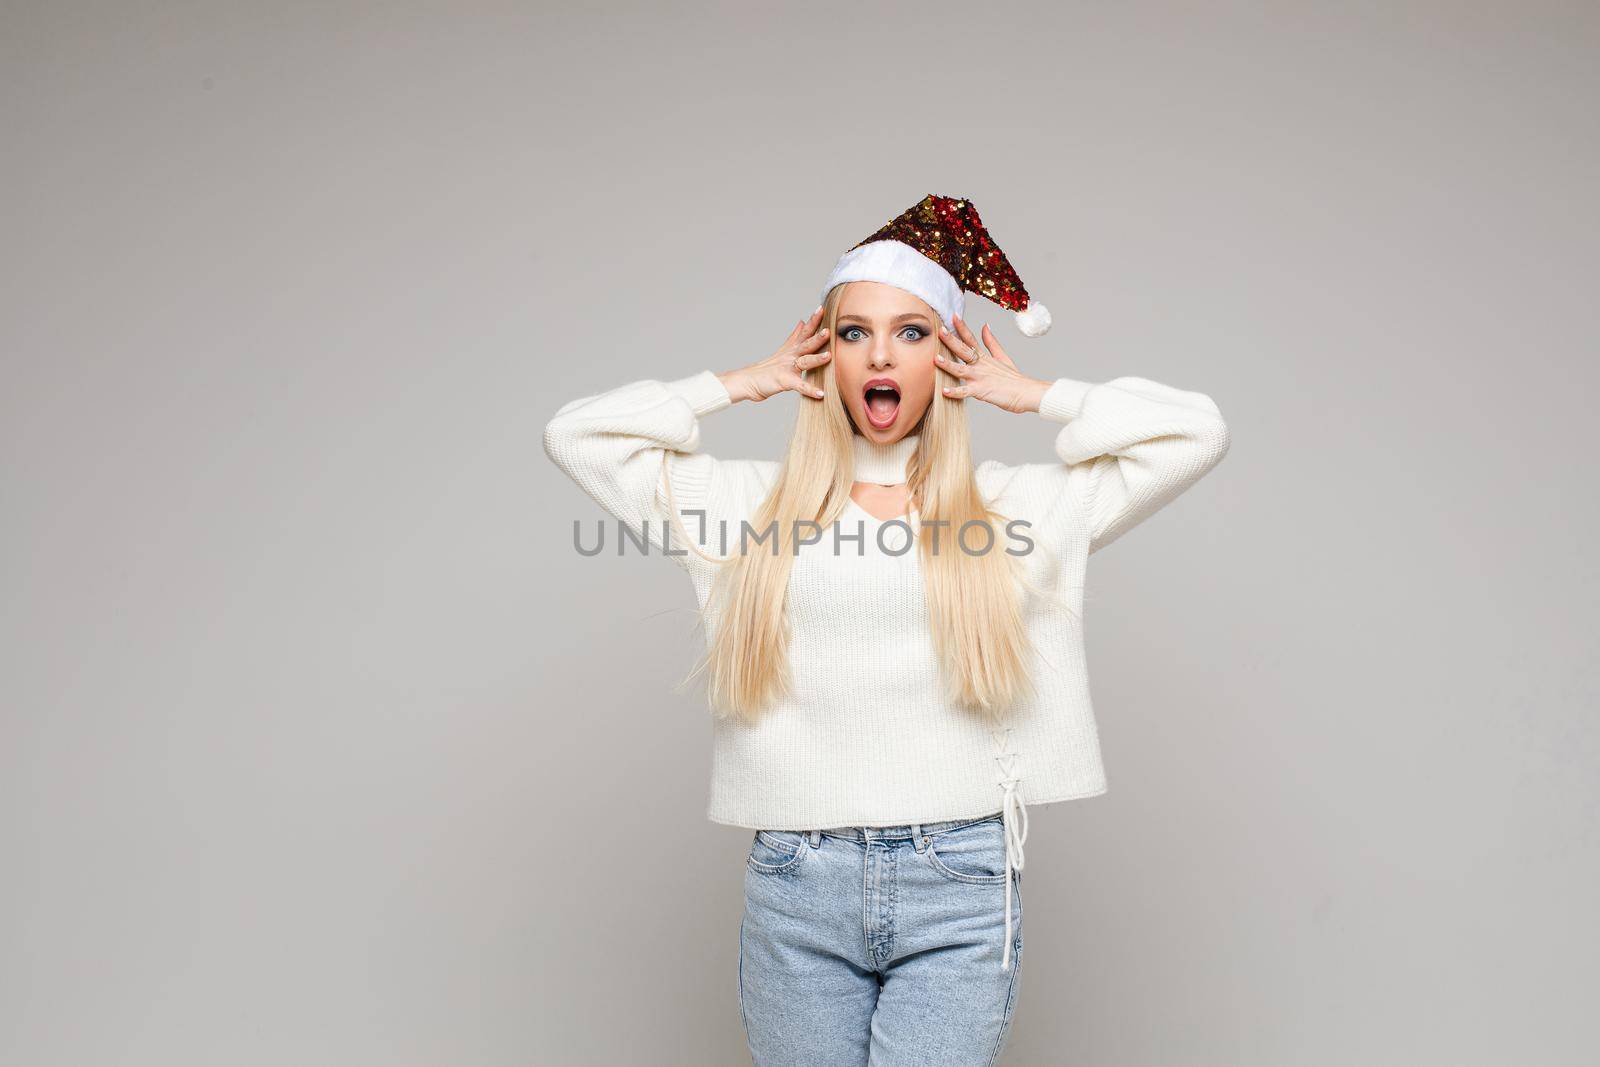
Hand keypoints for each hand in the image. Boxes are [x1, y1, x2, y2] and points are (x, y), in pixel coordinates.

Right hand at [718, 307, 831, 402]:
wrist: (747, 381)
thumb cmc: (767, 369)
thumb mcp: (783, 349)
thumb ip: (795, 336)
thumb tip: (802, 322)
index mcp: (792, 349)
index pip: (804, 332)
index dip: (813, 321)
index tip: (822, 308)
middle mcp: (790, 356)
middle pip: (805, 344)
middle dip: (817, 337)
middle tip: (829, 330)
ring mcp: (787, 368)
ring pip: (804, 362)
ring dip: (816, 359)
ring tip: (829, 356)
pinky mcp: (784, 382)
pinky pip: (799, 386)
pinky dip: (809, 390)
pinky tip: (820, 393)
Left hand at [935, 314, 1049, 413]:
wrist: (1026, 393)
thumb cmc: (1013, 378)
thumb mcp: (1002, 356)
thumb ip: (991, 342)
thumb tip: (985, 325)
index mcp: (984, 357)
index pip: (970, 338)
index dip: (961, 327)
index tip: (953, 315)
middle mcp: (980, 365)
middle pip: (963, 350)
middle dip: (951, 340)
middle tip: (940, 330)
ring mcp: (980, 377)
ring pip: (961, 370)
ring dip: (948, 364)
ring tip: (936, 359)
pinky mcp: (981, 391)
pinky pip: (966, 392)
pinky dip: (955, 391)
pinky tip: (944, 390)